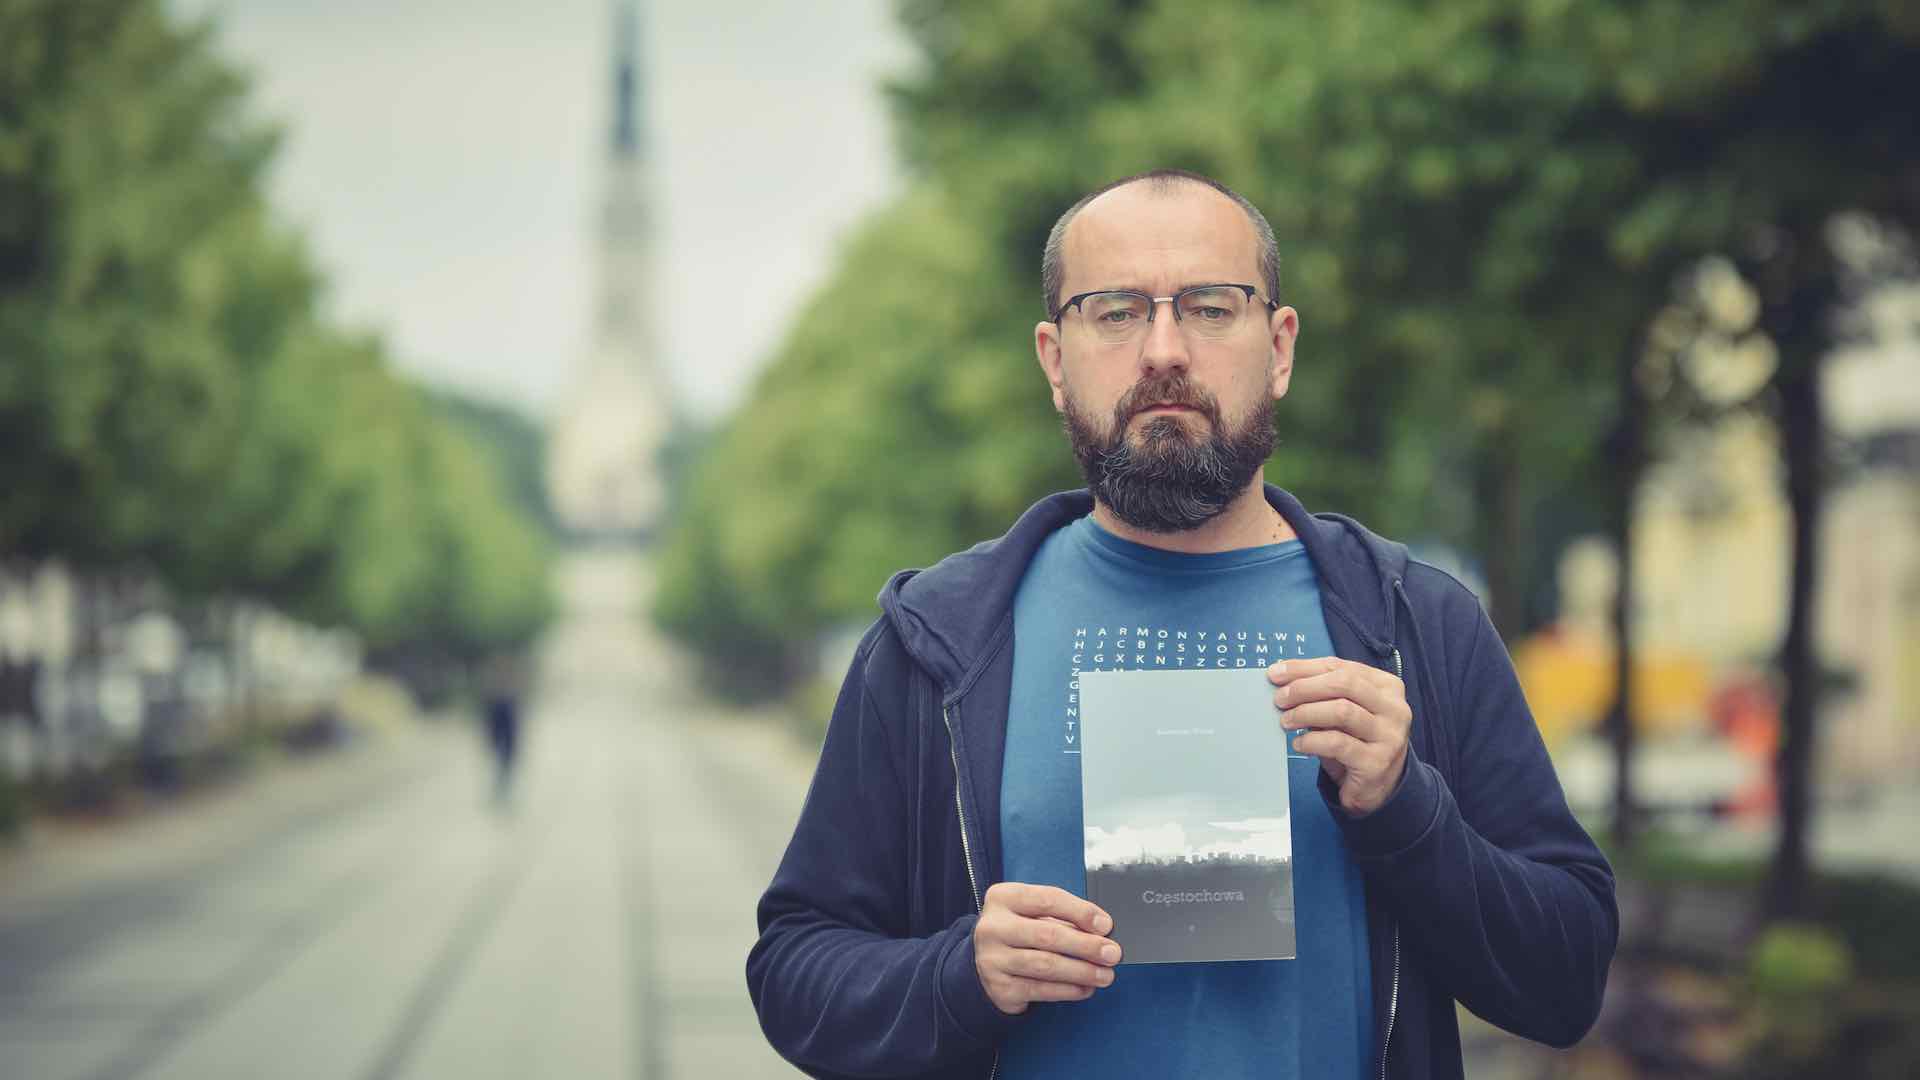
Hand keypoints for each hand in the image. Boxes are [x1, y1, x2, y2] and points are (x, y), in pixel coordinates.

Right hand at [973, 882, 1120, 1014]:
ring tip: (1105, 975)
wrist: (985, 962)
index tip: (1106, 925)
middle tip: (1112, 954)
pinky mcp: (999, 988)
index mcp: (1003, 898)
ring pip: (1046, 965)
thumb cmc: (1020, 932)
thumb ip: (1063, 918)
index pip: (1048, 899)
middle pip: (1048, 935)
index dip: (1080, 912)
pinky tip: (1085, 988)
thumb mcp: (1033, 914)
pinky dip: (1068, 990)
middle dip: (1086, 946)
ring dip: (1082, 971)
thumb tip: (1102, 932)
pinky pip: (1041, 990)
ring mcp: (992, 959)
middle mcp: (993, 927)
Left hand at [1269, 657, 1410, 816]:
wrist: (1378, 787)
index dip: (1305, 668)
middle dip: (1305, 688)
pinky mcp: (1377, 762)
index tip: (1276, 673)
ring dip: (1306, 713)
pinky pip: (1337, 743)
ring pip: (1342, 711)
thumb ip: (1322, 692)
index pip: (1341, 667)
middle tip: (1280, 699)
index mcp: (1387, 687)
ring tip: (1286, 721)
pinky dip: (1311, 741)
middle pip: (1343, 684)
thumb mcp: (1343, 712)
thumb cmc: (1356, 742)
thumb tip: (1282, 676)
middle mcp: (1394, 708)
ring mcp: (1388, 735)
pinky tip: (1298, 743)